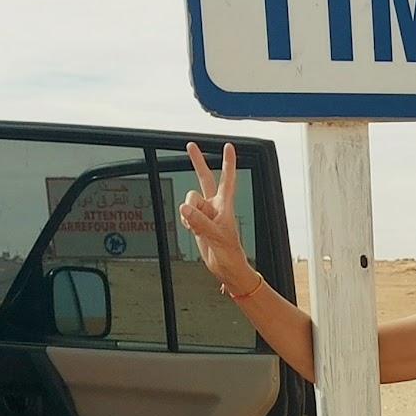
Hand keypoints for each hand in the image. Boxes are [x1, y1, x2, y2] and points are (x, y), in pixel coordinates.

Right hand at [181, 142, 257, 290]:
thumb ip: (200, 222)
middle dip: (197, 162)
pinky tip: (193, 230)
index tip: (228, 147)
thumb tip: (185, 209)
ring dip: (189, 213)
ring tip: (198, 227)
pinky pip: (185, 214)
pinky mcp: (197, 223)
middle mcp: (215, 206)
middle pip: (205, 179)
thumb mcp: (216, 237)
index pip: (228, 179)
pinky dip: (185, 221)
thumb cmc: (230, 254)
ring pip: (189, 201)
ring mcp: (205, 214)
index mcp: (225, 206)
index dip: (228, 162)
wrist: (226, 268)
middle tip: (191, 146)